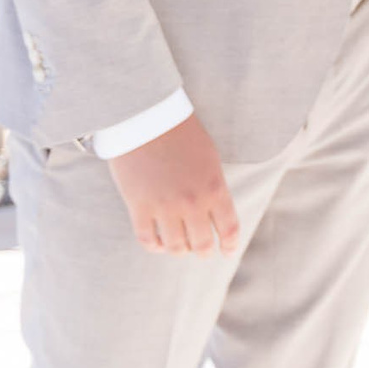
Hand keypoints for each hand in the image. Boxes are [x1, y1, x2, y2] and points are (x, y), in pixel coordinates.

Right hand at [109, 114, 240, 256]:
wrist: (146, 116)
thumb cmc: (181, 133)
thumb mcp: (209, 159)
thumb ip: (213, 188)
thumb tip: (215, 214)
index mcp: (215, 188)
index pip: (229, 229)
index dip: (230, 245)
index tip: (227, 251)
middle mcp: (192, 202)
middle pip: (202, 244)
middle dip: (203, 251)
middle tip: (200, 250)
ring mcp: (164, 207)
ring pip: (175, 247)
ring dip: (179, 250)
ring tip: (178, 245)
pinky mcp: (139, 207)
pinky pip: (148, 240)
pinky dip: (155, 246)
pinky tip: (158, 242)